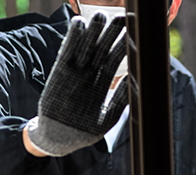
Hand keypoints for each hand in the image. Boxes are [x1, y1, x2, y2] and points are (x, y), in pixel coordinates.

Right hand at [26, 12, 129, 155]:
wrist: (60, 138)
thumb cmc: (85, 130)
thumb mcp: (108, 117)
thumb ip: (121, 99)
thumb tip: (135, 83)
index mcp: (102, 83)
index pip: (115, 59)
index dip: (124, 46)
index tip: (134, 32)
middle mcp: (89, 74)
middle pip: (102, 48)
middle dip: (111, 33)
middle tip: (122, 17)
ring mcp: (75, 72)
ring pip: (85, 47)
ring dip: (93, 31)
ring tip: (100, 15)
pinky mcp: (60, 73)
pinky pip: (67, 52)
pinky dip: (72, 38)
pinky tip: (78, 24)